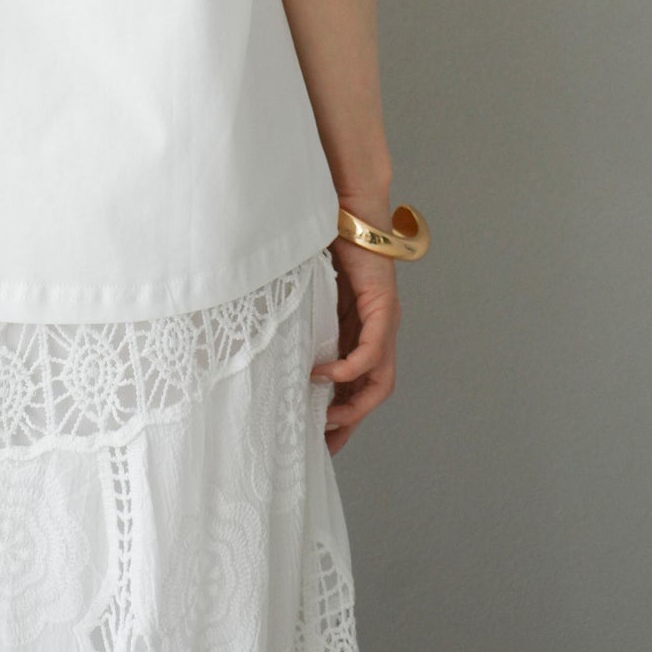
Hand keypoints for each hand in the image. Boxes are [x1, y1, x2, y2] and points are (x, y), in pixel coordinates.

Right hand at [311, 220, 400, 453]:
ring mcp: (384, 322)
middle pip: (372, 393)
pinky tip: (325, 375)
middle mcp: (376, 331)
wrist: (347, 206)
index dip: (340, 413)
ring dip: (354, 405)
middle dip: (349, 422)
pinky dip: (350, 370)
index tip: (318, 438)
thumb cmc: (323, 242)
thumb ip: (298, 319)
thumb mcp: (304, 293)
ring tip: (326, 417)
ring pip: (378, 381)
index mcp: (357, 329)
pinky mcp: (384, 309)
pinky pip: (372, 353)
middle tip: (324, 445)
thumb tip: (267, 345)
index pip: (356, 384)